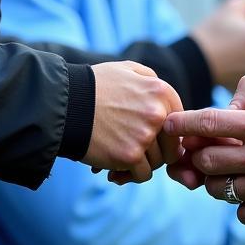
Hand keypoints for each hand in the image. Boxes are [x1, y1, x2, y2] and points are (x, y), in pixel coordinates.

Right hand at [84, 60, 183, 181]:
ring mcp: (145, 135)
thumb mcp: (127, 69)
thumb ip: (151, 80)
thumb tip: (165, 102)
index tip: (155, 140)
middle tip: (140, 153)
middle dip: (158, 152)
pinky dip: (130, 175)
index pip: (180, 122)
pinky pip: (142, 174)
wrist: (65, 104)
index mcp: (161, 92)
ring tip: (123, 159)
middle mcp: (158, 113)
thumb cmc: (95, 86)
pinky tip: (115, 168)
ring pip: (157, 162)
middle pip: (172, 145)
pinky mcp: (129, 155)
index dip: (168, 134)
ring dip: (142, 164)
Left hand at [164, 73, 244, 226]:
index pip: (209, 121)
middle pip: (205, 159)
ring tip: (234, 170)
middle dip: (201, 154)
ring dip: (219, 179)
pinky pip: (240, 212)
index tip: (169, 124)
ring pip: (218, 188)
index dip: (182, 122)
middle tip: (209, 150)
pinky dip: (241, 203)